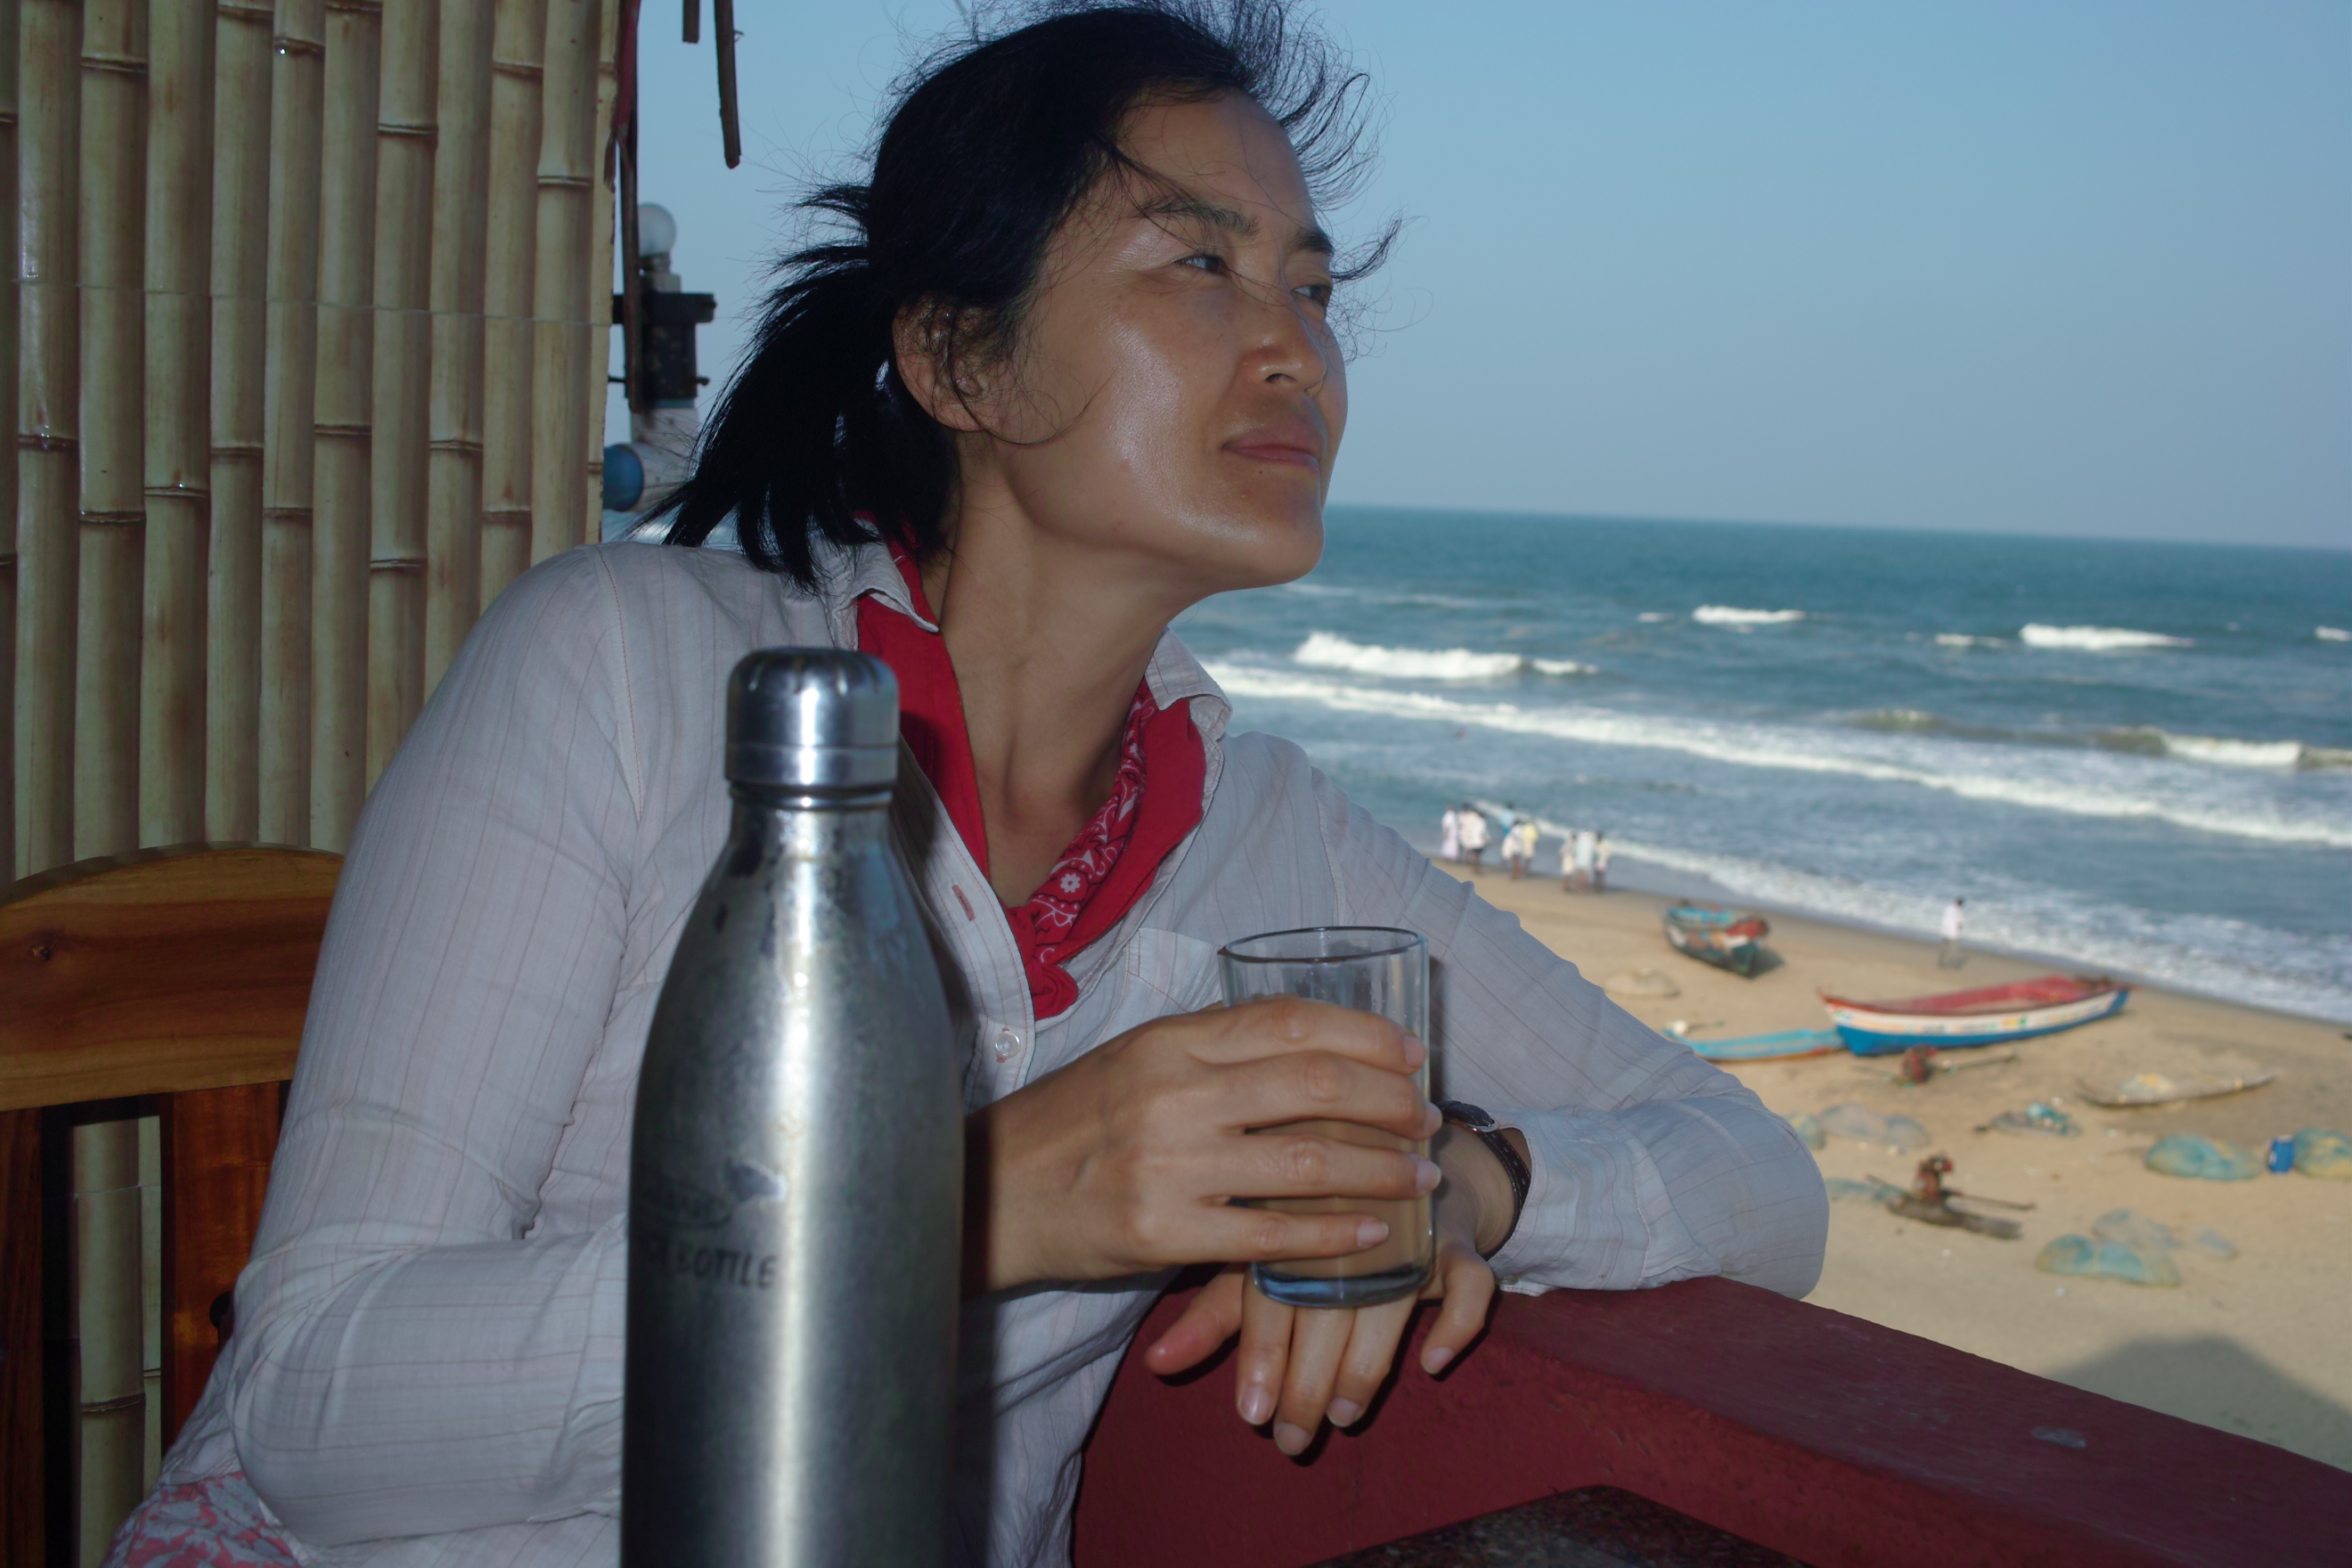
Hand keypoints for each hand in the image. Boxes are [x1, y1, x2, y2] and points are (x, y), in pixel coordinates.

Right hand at [970, 997, 1443, 1292]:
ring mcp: (1169, 1164)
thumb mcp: (1132, 1063)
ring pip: (1307, 1158)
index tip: (1411, 1054)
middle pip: (1314, 1081)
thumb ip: (1208, 1055)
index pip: (1290, 1021)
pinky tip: (1371, 1233)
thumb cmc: (1070, 1126)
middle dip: (1390, 1101)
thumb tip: (1305, 1044)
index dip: (1366, 1034)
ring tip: (1419, 1179)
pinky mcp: (1162, 1232)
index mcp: (1170, 1043)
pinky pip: (1271, 1233)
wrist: (990, 1194)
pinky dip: (1333, 1233)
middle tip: (1426, 1121)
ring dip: (1381, 1169)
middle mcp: (1173, 1093)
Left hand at [1140, 1126, 1514, 1453]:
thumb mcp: (1262, 1253)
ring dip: (1366, 1365)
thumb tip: (1155, 1365)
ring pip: (1388, 1304)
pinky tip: (1433, 1363)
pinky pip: (1470, 1284)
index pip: (1273, 1291)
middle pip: (1327, 1307)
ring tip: (1342, 1414)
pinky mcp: (1455, 1240)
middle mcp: (1344, 1219)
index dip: (1263, 1356)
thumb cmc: (1312, 1214)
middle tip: (1292, 1440)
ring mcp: (1405, 1230)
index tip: (1253, 1415)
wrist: (1401, 1151)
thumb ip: (1215, 1313)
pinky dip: (1456, 1324)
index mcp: (1288, 1212)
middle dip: (1307, 1381)